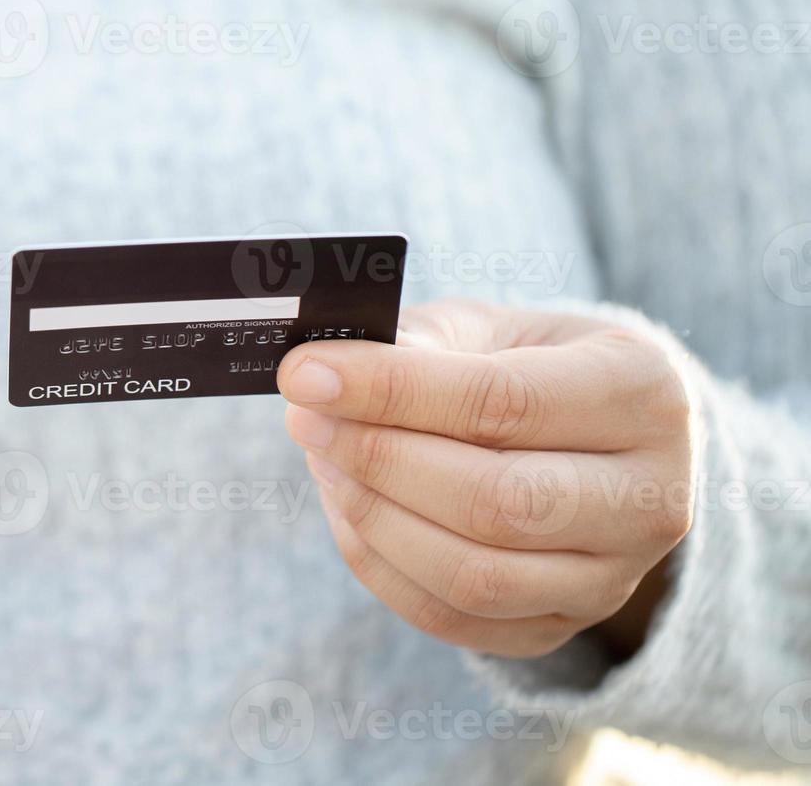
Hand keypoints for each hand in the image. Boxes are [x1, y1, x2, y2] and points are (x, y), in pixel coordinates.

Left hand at [279, 300, 692, 658]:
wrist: (592, 436)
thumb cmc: (527, 365)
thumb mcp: (486, 329)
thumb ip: (416, 346)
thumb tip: (320, 374)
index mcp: (643, 392)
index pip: (503, 403)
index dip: (392, 391)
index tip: (307, 374)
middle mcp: (650, 496)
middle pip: (495, 502)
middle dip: (378, 459)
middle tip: (305, 418)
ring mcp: (614, 577)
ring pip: (472, 574)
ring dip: (372, 516)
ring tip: (324, 459)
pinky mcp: (562, 625)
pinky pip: (452, 618)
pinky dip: (380, 564)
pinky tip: (347, 506)